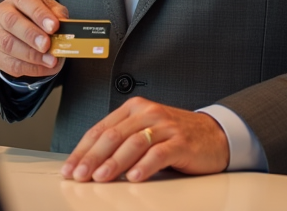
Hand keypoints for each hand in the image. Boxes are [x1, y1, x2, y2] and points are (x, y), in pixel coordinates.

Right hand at [0, 0, 68, 79]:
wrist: (25, 30)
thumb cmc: (40, 18)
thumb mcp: (52, 10)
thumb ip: (57, 14)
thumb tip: (63, 24)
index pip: (25, 0)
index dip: (39, 14)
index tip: (54, 26)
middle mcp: (2, 12)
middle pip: (11, 21)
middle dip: (31, 35)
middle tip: (47, 45)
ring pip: (8, 44)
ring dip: (31, 55)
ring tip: (50, 60)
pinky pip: (9, 63)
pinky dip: (29, 68)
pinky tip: (43, 67)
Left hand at [60, 97, 228, 182]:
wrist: (216, 135)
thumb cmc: (176, 136)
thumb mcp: (145, 132)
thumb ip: (122, 142)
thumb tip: (90, 164)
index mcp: (134, 108)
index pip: (101, 129)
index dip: (83, 150)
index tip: (70, 168)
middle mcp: (148, 113)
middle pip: (114, 135)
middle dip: (92, 157)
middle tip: (80, 175)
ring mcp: (165, 126)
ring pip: (133, 143)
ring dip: (114, 162)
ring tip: (101, 177)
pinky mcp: (181, 141)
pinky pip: (159, 153)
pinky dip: (144, 166)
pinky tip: (133, 177)